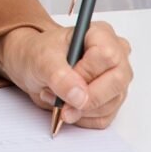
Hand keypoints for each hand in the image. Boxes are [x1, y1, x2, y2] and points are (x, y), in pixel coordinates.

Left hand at [0, 24, 133, 127]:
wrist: (33, 68)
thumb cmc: (39, 54)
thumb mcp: (42, 59)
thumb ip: (59, 75)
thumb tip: (79, 96)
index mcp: (101, 34)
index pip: (107, 56)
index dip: (85, 73)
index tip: (64, 78)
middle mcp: (116, 55)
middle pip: (117, 82)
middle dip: (85, 98)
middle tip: (61, 101)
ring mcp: (117, 79)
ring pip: (111, 103)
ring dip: (79, 109)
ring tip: (56, 96)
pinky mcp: (111, 100)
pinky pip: (104, 117)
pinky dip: (81, 118)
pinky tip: (67, 105)